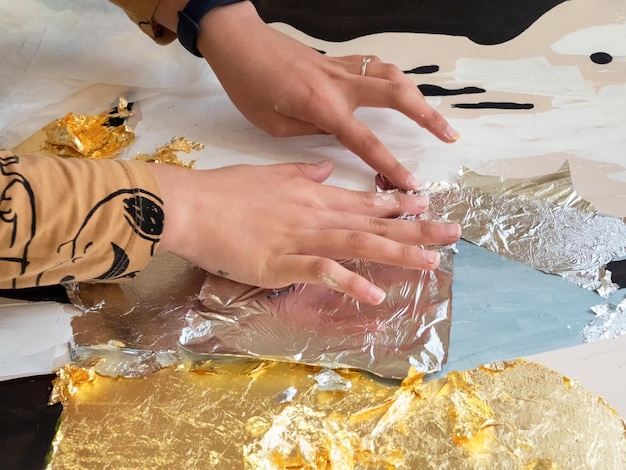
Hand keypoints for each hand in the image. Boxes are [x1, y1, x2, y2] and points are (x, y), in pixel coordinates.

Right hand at [151, 160, 460, 304]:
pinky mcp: (281, 263)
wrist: (190, 204)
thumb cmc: (225, 191)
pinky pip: (323, 271)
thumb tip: (327, 168)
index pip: (365, 201)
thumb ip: (302, 173)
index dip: (398, 205)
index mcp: (313, 194)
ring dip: (398, 252)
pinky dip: (351, 282)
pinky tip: (376, 293)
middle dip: (417, 228)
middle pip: (374, 222)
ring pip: (359, 243)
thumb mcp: (269, 173)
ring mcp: (301, 238)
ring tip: (432, 261)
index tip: (426, 204)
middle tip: (454, 233)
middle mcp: (316, 214)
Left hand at [154, 1, 459, 189]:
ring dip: (418, 95)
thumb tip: (337, 137)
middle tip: (449, 137)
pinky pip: (375, 67)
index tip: (412, 184)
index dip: (392, 166)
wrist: (238, 41)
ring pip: (392, 75)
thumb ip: (310, 133)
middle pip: (398, 95)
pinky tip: (399, 90)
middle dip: (428, 117)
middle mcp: (341, 85)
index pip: (367, 142)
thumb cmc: (249, 86)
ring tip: (433, 117)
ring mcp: (341, 68)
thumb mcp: (273, 124)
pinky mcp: (336, 60)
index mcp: (323, 107)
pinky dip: (394, 79)